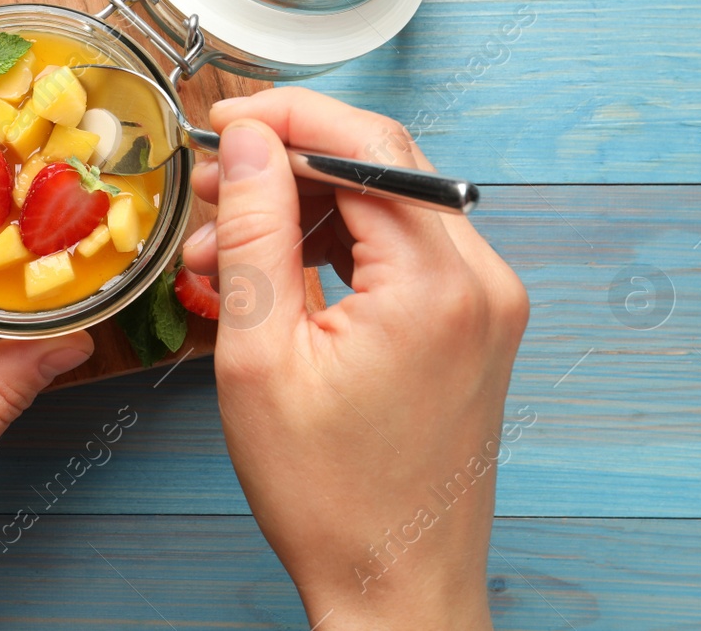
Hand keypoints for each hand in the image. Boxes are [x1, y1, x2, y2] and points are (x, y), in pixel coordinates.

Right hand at [183, 88, 527, 630]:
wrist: (395, 587)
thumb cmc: (331, 496)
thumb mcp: (261, 355)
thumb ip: (256, 232)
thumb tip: (247, 142)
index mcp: (436, 282)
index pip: (365, 143)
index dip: (284, 117)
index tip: (223, 121)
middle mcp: (482, 280)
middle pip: (383, 164)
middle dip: (290, 161)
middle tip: (213, 186)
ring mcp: (487, 303)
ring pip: (390, 203)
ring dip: (307, 208)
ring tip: (227, 251)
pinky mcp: (475, 324)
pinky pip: (405, 249)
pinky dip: (341, 245)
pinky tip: (279, 273)